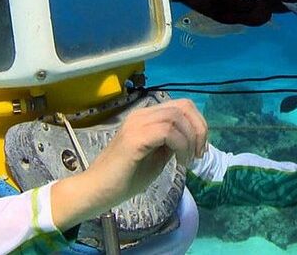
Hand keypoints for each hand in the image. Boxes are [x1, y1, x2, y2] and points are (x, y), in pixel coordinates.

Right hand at [51, 99, 207, 229]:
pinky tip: (178, 162)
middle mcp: (141, 115)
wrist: (97, 191)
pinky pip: (167, 132)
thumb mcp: (156, 157)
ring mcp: (137, 124)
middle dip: (199, 130)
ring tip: (187, 160)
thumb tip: (190, 138)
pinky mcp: (135, 138)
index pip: (181, 106)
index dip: (198, 124)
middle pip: (183, 106)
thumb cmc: (124, 178)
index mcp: (146, 117)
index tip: (199, 149)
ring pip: (177, 117)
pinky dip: (180, 146)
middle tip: (198, 154)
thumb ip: (171, 143)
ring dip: (190, 139)